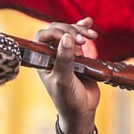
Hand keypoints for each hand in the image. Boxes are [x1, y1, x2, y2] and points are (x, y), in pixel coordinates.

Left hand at [35, 19, 100, 133]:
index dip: (55, 32)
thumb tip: (66, 38)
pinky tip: (88, 23)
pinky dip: (84, 30)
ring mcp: (65, 54)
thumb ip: (64, 59)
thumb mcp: (64, 80)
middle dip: (70, 31)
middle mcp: (51, 55)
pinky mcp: (78, 56)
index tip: (69, 37)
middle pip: (56, 31)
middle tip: (83, 41)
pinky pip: (79, 38)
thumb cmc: (67, 99)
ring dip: (80, 30)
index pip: (42, 36)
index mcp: (42, 60)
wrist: (82, 111)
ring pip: (69, 33)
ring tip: (92, 37)